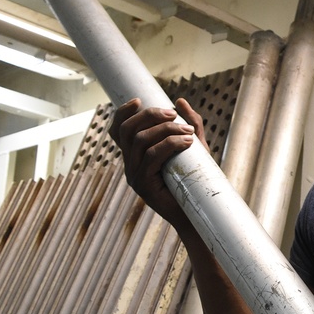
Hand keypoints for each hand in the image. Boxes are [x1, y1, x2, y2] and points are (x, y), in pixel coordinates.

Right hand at [108, 97, 205, 230]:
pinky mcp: (144, 185)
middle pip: (127, 130)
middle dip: (150, 115)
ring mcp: (134, 175)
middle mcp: (130, 164)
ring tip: (188, 131)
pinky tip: (187, 142)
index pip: (118, 130)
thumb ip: (189, 124)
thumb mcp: (195, 148)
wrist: (196, 213)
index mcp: (135, 155)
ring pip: (140, 141)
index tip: (138, 100)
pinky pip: (152, 157)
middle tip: (174, 114)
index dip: (122, 113)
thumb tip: (180, 101)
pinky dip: (170, 144)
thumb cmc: (193, 180)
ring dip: (165, 130)